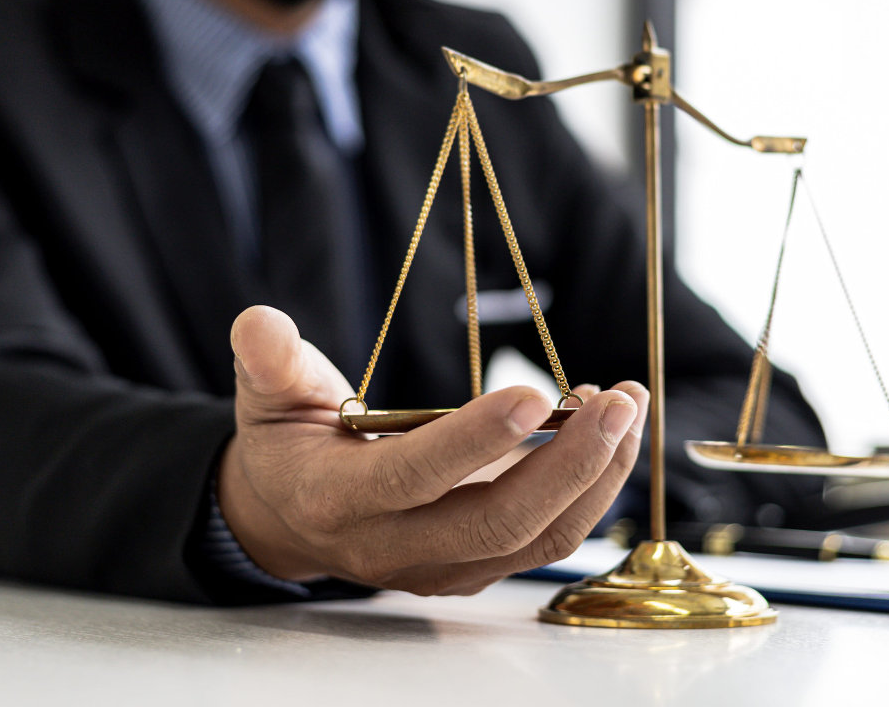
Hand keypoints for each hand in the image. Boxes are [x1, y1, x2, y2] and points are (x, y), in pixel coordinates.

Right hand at [218, 305, 646, 595]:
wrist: (293, 516)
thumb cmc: (289, 446)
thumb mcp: (267, 396)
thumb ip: (269, 361)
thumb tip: (260, 322)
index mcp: (339, 499)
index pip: (415, 477)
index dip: (475, 442)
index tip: (536, 394)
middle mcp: (394, 546)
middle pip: (497, 522)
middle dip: (570, 463)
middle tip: (618, 400)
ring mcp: (440, 565)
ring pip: (535, 541)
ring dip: (595, 477)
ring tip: (627, 409)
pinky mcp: (473, 566)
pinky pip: (545, 543)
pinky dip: (588, 492)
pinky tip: (608, 436)